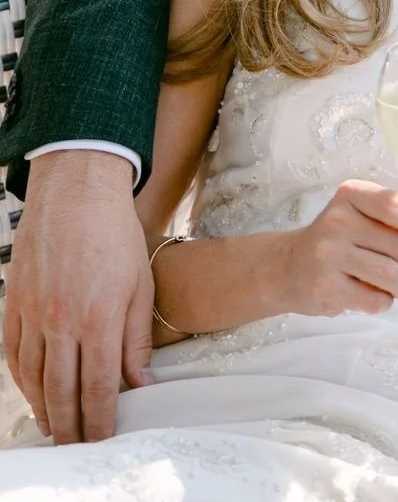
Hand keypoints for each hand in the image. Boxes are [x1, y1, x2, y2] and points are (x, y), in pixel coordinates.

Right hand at [4, 151, 153, 443]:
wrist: (76, 192)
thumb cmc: (115, 233)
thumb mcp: (141, 284)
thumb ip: (137, 339)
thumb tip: (142, 383)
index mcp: (98, 317)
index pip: (97, 387)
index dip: (100, 420)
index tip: (104, 439)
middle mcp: (61, 321)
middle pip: (62, 391)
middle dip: (71, 426)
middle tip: (79, 447)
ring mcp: (32, 314)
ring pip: (34, 379)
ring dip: (45, 409)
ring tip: (57, 429)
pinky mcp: (14, 303)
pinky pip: (12, 355)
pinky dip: (22, 381)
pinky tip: (34, 393)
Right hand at [278, 180, 397, 317]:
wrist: (288, 267)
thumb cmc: (342, 239)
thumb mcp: (372, 218)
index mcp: (353, 194)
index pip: (396, 205)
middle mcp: (338, 220)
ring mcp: (328, 254)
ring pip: (392, 275)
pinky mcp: (325, 287)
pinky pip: (375, 300)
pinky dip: (385, 301)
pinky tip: (374, 294)